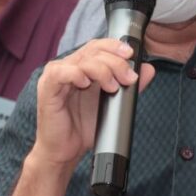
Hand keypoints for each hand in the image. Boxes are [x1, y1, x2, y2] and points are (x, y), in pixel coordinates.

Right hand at [31, 39, 154, 169]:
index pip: (98, 45)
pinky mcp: (47, 87)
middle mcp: (69, 66)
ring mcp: (57, 75)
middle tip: (128, 78)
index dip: (115, 46)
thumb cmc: (84, 126)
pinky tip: (85, 84)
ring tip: (112, 87)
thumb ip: (129, 86)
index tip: (131, 54)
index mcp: (82, 66)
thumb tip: (148, 69)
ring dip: (102, 70)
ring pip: (82, 60)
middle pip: (93, 50)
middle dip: (116, 62)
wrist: (66, 151)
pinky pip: (61, 72)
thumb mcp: (113, 104)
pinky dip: (77, 75)